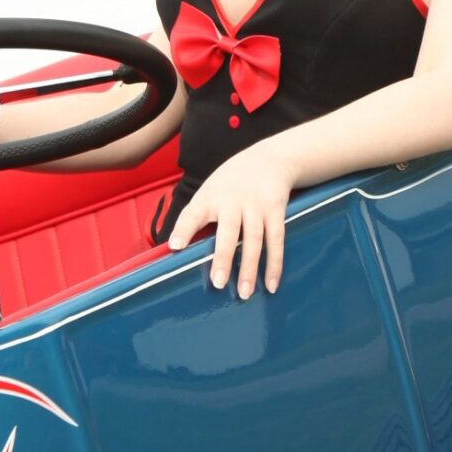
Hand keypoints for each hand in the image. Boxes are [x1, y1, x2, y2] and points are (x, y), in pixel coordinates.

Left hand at [166, 146, 291, 296]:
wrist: (270, 158)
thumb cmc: (232, 181)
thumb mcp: (210, 189)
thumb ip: (198, 215)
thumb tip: (178, 250)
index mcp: (210, 196)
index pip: (193, 213)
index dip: (183, 230)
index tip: (176, 247)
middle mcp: (233, 200)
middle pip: (228, 231)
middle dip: (223, 257)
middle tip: (218, 283)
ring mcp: (256, 206)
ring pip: (254, 240)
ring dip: (249, 268)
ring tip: (244, 293)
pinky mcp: (275, 211)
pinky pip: (276, 240)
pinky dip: (274, 264)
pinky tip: (270, 284)